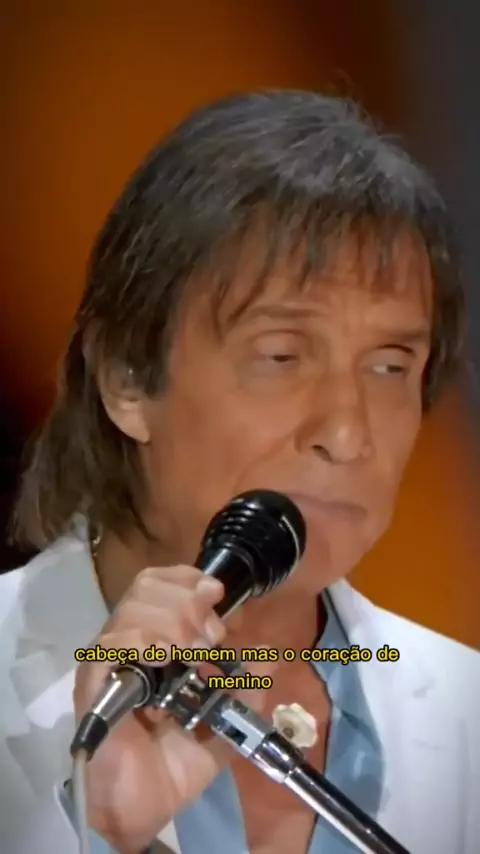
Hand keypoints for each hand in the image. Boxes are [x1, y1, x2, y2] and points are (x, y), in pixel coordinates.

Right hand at [73, 565, 273, 852]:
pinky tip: (162, 656)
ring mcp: (110, 660)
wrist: (147, 805)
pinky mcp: (94, 682)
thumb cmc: (178, 759)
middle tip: (209, 635)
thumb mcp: (224, 717)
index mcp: (155, 640)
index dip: (187, 579)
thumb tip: (271, 655)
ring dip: (171, 620)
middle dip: (186, 600)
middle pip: (147, 587)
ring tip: (190, 652)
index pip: (160, 584)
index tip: (216, 593)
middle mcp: (129, 642)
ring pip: (133, 609)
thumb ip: (246, 686)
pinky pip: (113, 643)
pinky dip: (143, 641)